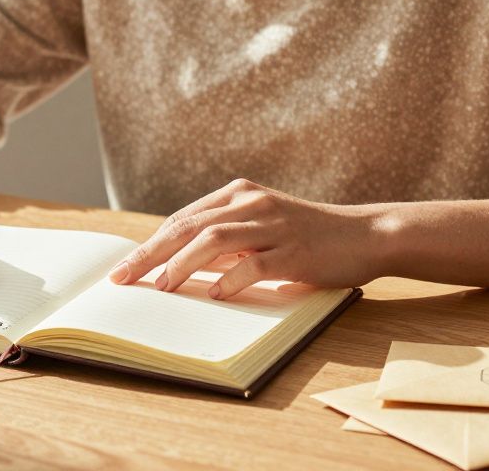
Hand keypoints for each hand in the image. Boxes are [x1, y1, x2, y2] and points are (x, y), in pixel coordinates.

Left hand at [107, 179, 385, 298]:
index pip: (182, 219)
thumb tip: (176, 266)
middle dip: (150, 253)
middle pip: (187, 226)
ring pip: (213, 239)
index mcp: (238, 194)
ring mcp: (272, 225)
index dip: (150, 244)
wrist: (365, 235)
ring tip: (160, 287)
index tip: (125, 267)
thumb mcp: (261, 228)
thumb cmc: (307, 237)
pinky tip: (214, 294)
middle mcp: (251, 203)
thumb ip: (224, 240)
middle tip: (123, 277)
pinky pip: (254, 264)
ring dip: (181, 264)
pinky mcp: (293, 250)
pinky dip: (229, 279)